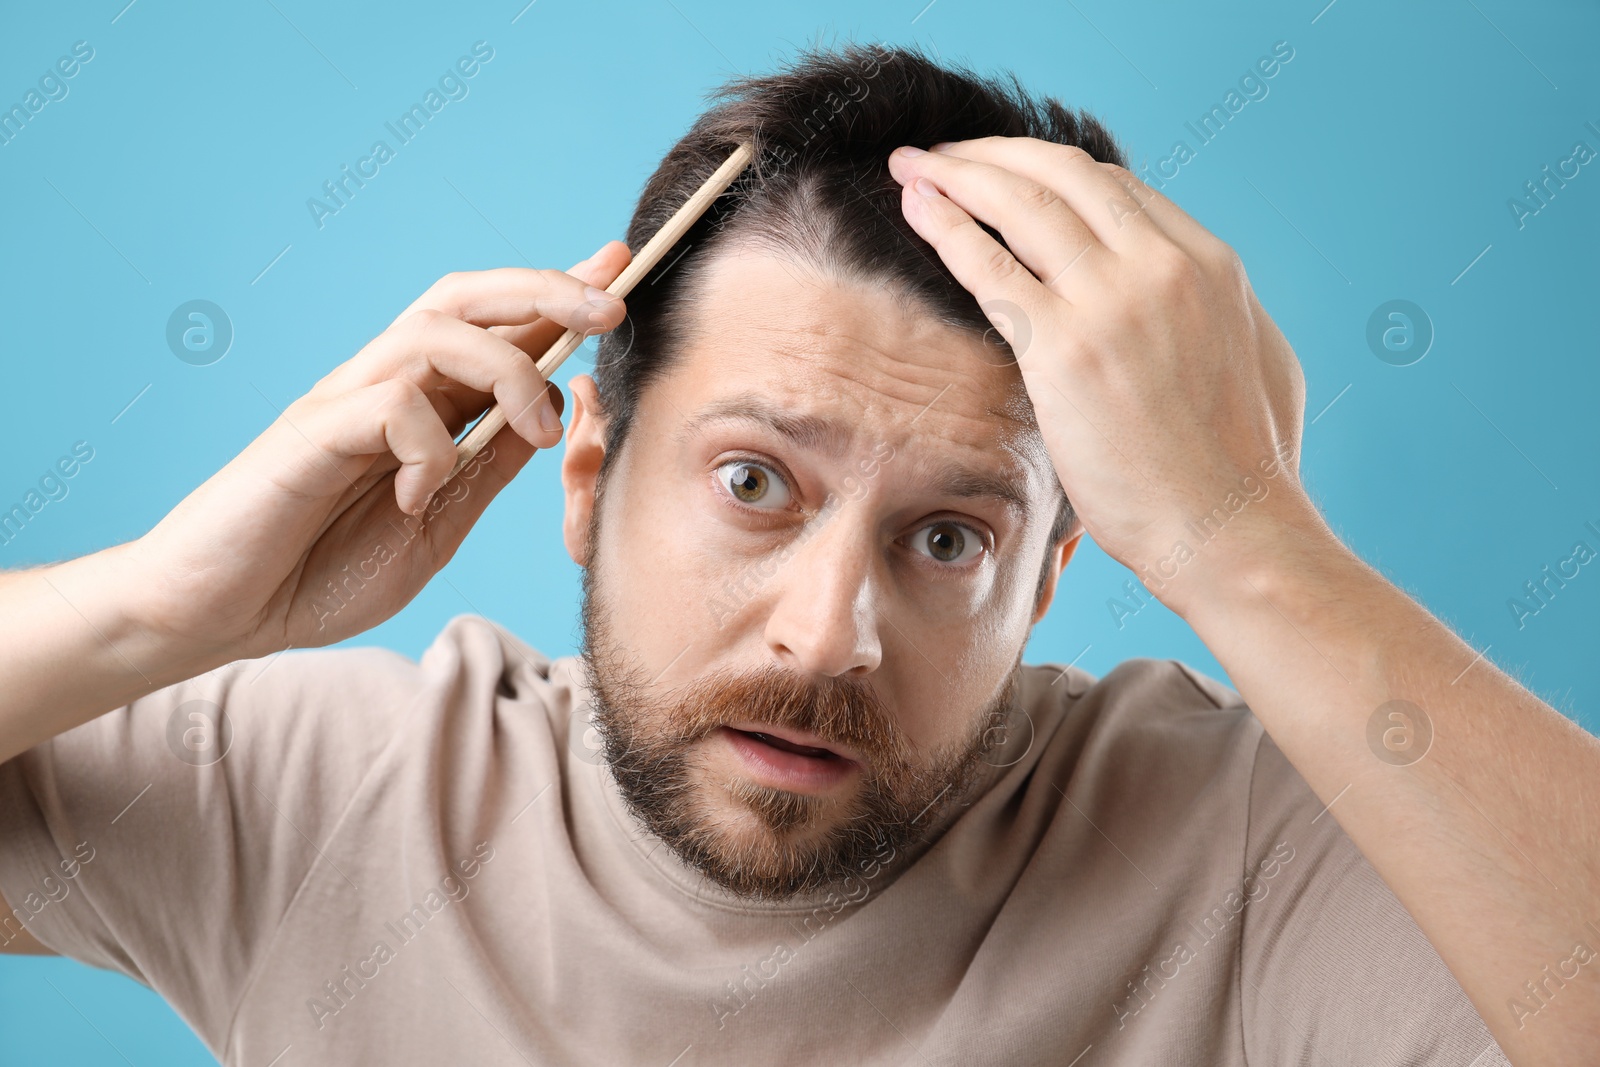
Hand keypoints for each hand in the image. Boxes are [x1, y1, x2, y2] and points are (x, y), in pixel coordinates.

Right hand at [121, 242, 631, 658]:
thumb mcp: (438, 521)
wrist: (222, 613)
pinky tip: (418, 494)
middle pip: (468, 298)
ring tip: (538, 432)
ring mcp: (346, 401)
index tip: (620, 267)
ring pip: (436, 332)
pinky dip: (428, 445)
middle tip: (610, 307)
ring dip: (508, 371)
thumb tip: (554, 414)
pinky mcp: (311, 432)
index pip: (498, 326)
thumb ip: (486, 465)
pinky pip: (390, 403)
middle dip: (547, 289)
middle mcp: (387, 385)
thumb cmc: (321, 568)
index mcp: (425, 404)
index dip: (557, 292)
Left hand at [888, 139, 1316, 613]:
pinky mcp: (1064, 348)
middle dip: (994, 154)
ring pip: (1020, 204)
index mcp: (1209, 264)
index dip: (1049, 174)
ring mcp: (1113, 301)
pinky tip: (916, 209)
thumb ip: (1217, 313)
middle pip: (1063, 175)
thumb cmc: (1244, 469)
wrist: (1230, 528)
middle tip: (945, 155)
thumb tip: (1193, 299)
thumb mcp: (1257, 359)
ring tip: (912, 166)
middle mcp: (1162, 265)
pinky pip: (990, 266)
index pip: (1114, 189)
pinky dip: (947, 226)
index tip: (1007, 176)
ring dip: (958, 174)